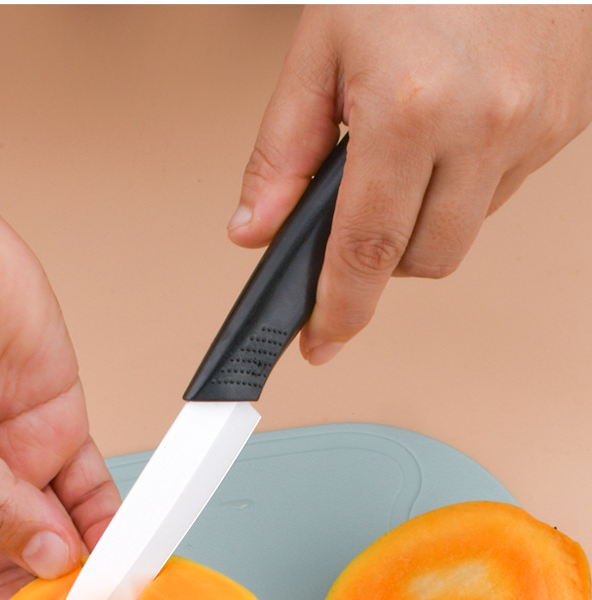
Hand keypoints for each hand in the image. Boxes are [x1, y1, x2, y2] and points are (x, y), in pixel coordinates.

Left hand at [228, 4, 591, 362]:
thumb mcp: (321, 43)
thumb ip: (283, 149)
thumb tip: (255, 230)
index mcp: (410, 108)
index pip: (368, 250)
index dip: (341, 309)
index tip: (323, 339)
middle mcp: (484, 124)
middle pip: (425, 260)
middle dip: (384, 260)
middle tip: (359, 217)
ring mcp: (535, 125)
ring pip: (467, 230)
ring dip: (428, 218)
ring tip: (411, 147)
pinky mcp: (567, 118)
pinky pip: (507, 187)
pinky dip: (471, 179)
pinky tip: (457, 125)